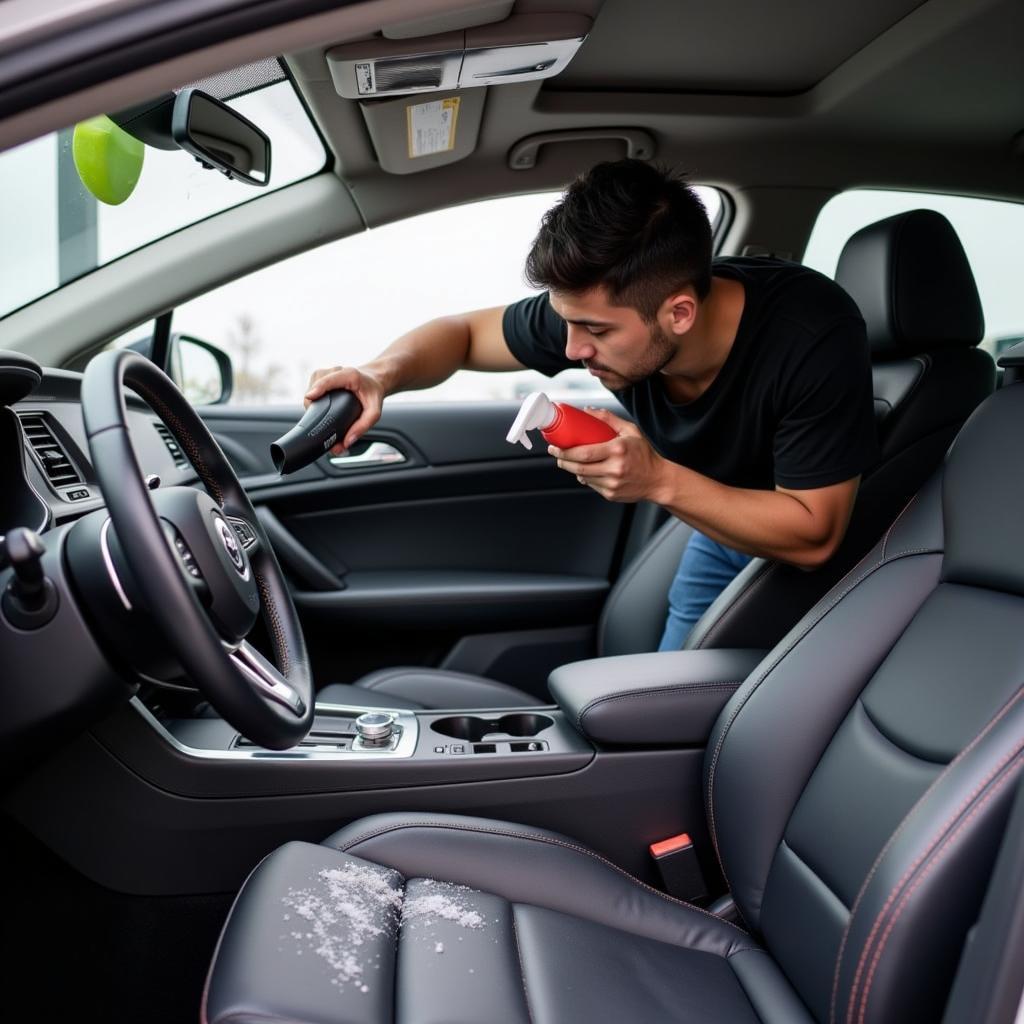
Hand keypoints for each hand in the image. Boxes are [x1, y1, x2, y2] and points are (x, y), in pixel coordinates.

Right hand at [304, 366, 384, 454]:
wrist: (374, 380)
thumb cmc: (373, 393)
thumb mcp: (375, 411)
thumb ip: (363, 426)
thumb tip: (346, 442)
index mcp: (350, 375)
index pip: (329, 380)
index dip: (317, 388)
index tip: (310, 398)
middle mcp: (336, 370)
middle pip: (315, 385)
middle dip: (314, 404)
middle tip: (320, 420)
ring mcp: (327, 372)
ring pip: (311, 386)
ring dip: (313, 402)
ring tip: (323, 412)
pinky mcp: (322, 375)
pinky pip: (311, 387)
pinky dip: (314, 397)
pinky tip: (322, 404)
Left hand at [548, 407, 668, 502]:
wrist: (658, 480)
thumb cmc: (645, 454)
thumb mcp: (631, 431)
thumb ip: (609, 419)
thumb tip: (587, 411)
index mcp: (618, 450)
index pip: (584, 453)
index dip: (565, 452)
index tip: (555, 447)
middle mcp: (615, 468)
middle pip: (579, 467)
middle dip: (563, 461)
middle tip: (557, 454)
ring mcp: (612, 484)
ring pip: (583, 477)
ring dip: (572, 469)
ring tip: (568, 461)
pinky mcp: (611, 494)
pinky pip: (591, 485)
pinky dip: (584, 477)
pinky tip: (585, 471)